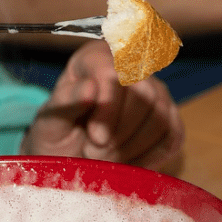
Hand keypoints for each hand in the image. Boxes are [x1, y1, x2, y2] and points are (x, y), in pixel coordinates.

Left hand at [20, 40, 183, 171]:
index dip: (108, 108)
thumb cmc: (57, 136)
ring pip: (160, 117)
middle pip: (144, 94)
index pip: (115, 72)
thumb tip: (90, 88)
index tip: (94, 137)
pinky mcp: (171, 121)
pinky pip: (171, 138)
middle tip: (93, 153)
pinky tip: (124, 163)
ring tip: (103, 159)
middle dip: (118, 134)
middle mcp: (133, 69)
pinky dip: (147, 158)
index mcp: (96, 58)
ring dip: (130, 148)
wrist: (70, 159)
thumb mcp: (50, 123)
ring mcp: (156, 94)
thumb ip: (66, 104)